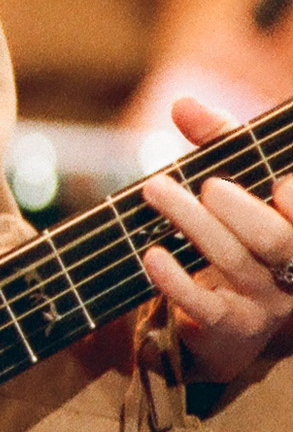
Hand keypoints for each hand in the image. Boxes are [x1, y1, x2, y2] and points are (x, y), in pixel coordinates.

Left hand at [140, 95, 292, 381]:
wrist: (229, 312)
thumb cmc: (240, 228)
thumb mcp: (238, 179)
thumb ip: (219, 139)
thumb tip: (183, 104)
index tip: (279, 185)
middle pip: (275, 238)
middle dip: (239, 208)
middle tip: (206, 185)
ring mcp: (266, 301)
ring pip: (234, 262)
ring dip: (192, 223)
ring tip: (156, 191)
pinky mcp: (230, 327)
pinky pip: (206, 307)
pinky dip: (176, 281)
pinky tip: (151, 255)